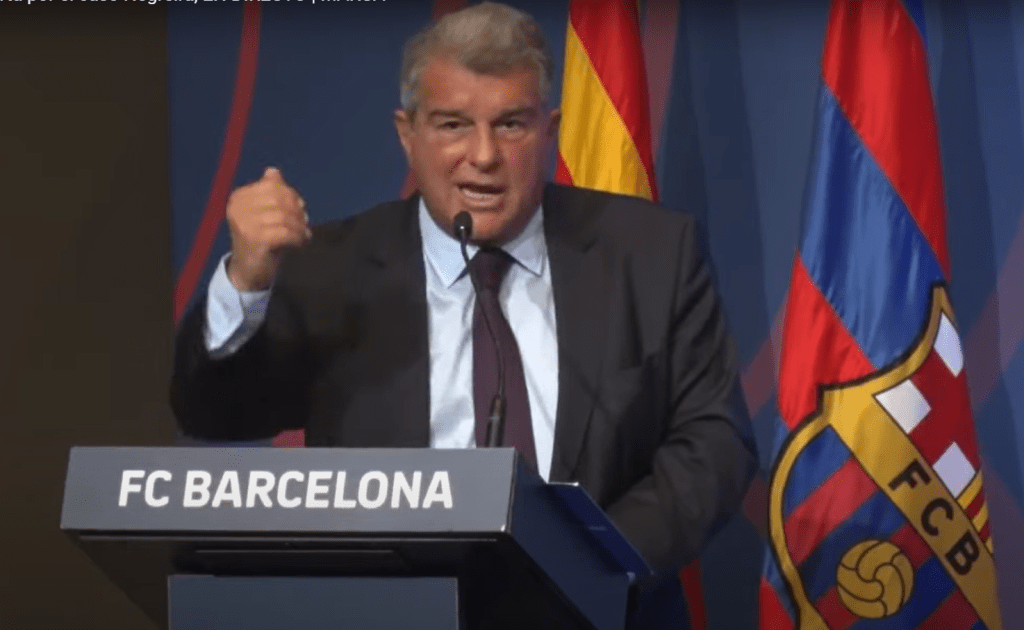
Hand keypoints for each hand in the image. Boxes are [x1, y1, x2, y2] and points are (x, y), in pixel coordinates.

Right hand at [225, 167, 310, 290]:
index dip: (291, 195)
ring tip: (303, 234)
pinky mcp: (255, 239)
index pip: (272, 185)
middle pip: (279, 198)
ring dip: (299, 225)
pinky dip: (297, 237)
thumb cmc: (260, 238)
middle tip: (304, 222)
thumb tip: (273, 171)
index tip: (300, 208)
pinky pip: (285, 232)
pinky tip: (300, 242)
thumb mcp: (264, 212)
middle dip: (297, 210)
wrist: (249, 271)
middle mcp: (238, 207)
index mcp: (239, 197)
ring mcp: (245, 223)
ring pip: (284, 216)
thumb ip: (270, 192)